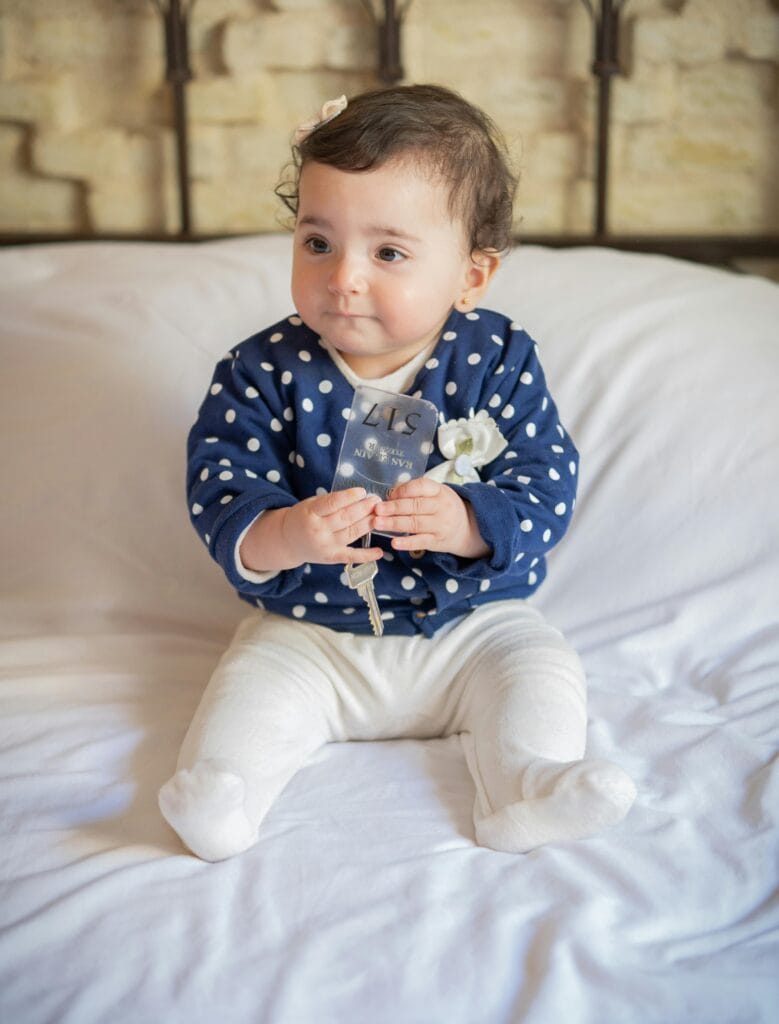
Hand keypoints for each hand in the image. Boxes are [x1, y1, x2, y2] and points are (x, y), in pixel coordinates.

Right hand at [240, 488, 382, 570]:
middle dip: (364, 508)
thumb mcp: (311, 504)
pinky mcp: (331, 558)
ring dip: (369, 523)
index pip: (333, 503)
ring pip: (352, 533)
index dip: (350, 497)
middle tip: (377, 501)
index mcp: (311, 513)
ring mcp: (326, 546)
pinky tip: (380, 552)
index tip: (363, 491)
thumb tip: (358, 496)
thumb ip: (331, 501)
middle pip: (345, 518)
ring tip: (381, 515)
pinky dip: (366, 555)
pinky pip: (351, 556)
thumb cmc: (303, 518)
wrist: (287, 542)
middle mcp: (318, 530)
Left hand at [372, 478, 489, 558]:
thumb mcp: (436, 494)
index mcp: (439, 491)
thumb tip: (391, 493)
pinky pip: (420, 542)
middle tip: (376, 509)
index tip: (389, 495)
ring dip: (394, 523)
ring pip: (415, 524)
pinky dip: (407, 543)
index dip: (403, 490)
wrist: (467, 528)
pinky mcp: (437, 541)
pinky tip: (394, 543)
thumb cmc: (443, 507)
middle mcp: (441, 507)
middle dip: (394, 508)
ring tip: (378, 523)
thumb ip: (415, 492)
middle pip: (415, 506)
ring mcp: (440, 526)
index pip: (421, 487)